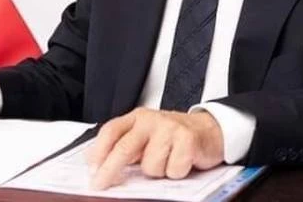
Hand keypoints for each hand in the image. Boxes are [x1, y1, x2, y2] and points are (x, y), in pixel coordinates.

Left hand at [86, 108, 224, 189]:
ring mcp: (170, 128)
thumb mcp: (147, 137)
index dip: (98, 152)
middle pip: (124, 148)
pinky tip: (182, 162)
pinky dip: (176, 172)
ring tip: (168, 161)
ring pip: (150, 166)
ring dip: (158, 171)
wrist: (210, 129)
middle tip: (100, 185)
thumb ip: (127, 147)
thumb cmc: (174, 137)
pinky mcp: (187, 139)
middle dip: (110, 170)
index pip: (111, 131)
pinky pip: (172, 170)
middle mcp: (151, 120)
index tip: (91, 170)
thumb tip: (101, 167)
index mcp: (138, 118)